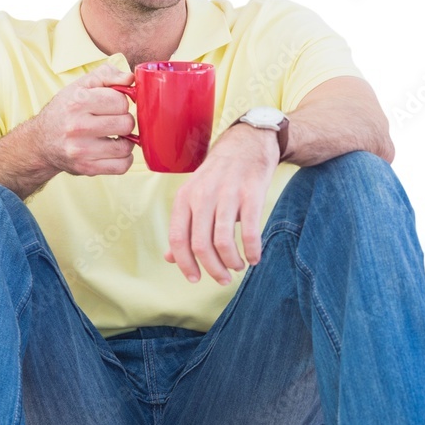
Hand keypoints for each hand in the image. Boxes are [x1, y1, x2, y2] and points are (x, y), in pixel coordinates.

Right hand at [35, 63, 135, 175]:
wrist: (40, 142)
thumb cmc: (65, 111)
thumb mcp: (80, 86)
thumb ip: (106, 75)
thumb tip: (130, 78)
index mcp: (77, 101)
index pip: (120, 101)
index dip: (121, 102)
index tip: (112, 106)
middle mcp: (77, 126)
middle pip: (126, 123)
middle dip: (124, 121)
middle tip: (113, 121)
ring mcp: (81, 150)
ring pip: (127, 147)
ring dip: (126, 141)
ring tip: (115, 136)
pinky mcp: (86, 168)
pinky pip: (122, 166)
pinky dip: (124, 159)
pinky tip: (115, 151)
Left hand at [164, 125, 279, 283]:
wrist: (247, 145)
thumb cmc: (218, 177)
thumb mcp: (193, 196)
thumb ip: (182, 227)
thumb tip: (169, 258)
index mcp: (184, 198)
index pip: (178, 239)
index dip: (185, 264)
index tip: (195, 279)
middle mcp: (203, 196)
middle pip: (201, 245)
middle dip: (212, 269)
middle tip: (223, 279)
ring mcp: (227, 194)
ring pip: (223, 242)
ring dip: (231, 262)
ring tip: (238, 266)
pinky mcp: (251, 194)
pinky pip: (250, 231)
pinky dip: (252, 250)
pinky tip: (255, 257)